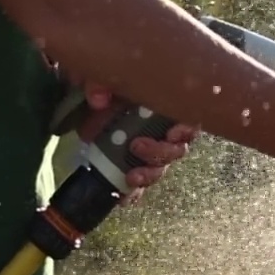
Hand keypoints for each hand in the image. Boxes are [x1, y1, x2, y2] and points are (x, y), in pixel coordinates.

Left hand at [73, 81, 197, 203]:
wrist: (87, 95)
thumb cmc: (105, 81)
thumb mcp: (101, 75)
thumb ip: (99, 82)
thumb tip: (98, 100)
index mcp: (163, 105)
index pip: (188, 120)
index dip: (186, 129)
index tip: (171, 132)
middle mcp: (162, 130)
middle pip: (177, 149)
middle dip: (160, 153)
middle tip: (136, 146)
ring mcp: (147, 149)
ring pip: (160, 168)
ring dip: (149, 175)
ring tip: (131, 177)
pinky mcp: (130, 164)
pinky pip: (139, 184)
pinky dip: (133, 193)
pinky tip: (124, 198)